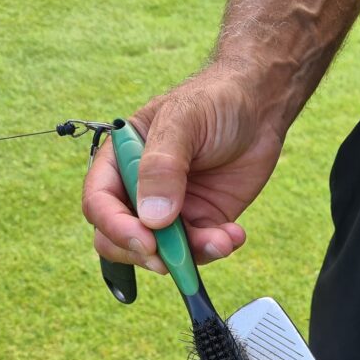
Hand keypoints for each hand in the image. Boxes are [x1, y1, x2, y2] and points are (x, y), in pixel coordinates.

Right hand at [83, 65, 285, 273]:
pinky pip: (199, 250)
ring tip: (222, 240)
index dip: (115, 227)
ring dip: (189, 257)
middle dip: (146, 253)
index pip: (99, 203)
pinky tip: (234, 235)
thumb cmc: (214, 100)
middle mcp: (139, 190)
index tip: (145, 240)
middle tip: (173, 259)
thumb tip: (152, 219)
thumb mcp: (182, 121)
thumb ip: (162, 167)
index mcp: (121, 161)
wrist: (260, 106)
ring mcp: (171, 210)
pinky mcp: (202, 221)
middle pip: (120, 238)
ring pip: (163, 253)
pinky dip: (215, 249)